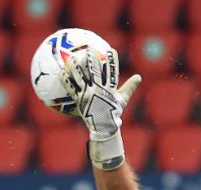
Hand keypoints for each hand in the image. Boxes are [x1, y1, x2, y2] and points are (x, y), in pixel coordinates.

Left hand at [62, 48, 140, 169]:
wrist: (103, 128)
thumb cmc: (113, 113)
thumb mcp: (122, 99)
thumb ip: (129, 87)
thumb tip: (138, 77)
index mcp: (110, 90)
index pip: (112, 72)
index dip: (112, 61)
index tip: (111, 51)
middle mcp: (98, 91)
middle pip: (95, 72)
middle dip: (92, 60)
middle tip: (89, 49)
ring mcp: (88, 95)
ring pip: (81, 78)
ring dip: (76, 67)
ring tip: (72, 57)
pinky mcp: (79, 100)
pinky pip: (71, 88)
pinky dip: (66, 80)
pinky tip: (61, 72)